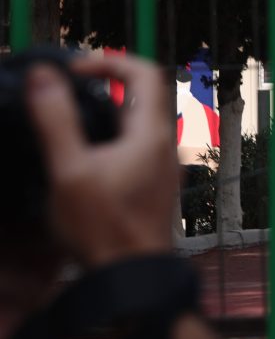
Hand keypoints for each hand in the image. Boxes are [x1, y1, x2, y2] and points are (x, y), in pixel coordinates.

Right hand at [25, 53, 177, 268]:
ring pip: (139, 120)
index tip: (72, 71)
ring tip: (67, 117)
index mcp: (152, 135)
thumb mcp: (70, 171)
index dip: (108, 60)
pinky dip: (112, 133)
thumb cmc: (103, 229)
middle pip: (144, 93)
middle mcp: (166, 145)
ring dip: (107, 108)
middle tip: (65, 87)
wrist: (132, 277)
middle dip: (105, 80)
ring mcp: (164, 165)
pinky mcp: (155, 183)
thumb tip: (44, 75)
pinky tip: (82, 153)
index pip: (144, 72)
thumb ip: (56, 120)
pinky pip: (138, 143)